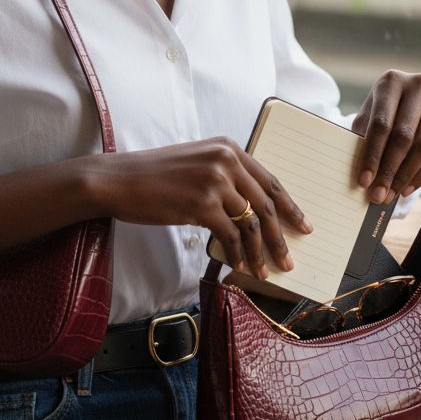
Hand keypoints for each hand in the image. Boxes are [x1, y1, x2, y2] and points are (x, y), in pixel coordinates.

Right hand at [95, 138, 312, 282]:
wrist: (118, 179)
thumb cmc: (153, 175)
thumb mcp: (195, 163)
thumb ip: (223, 176)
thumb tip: (249, 211)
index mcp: (228, 147)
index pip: (269, 180)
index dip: (289, 206)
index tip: (302, 225)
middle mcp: (226, 160)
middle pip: (266, 203)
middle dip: (282, 235)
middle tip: (290, 259)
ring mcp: (214, 181)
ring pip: (251, 223)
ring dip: (261, 252)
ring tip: (267, 272)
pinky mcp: (201, 204)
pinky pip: (230, 236)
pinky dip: (237, 255)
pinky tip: (238, 267)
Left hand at [352, 70, 420, 203]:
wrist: (410, 96)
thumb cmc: (383, 110)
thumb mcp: (369, 116)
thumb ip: (363, 139)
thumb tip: (363, 178)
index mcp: (391, 81)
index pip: (381, 124)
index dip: (372, 155)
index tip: (363, 181)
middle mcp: (419, 84)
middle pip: (403, 136)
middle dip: (389, 170)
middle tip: (378, 195)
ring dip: (406, 176)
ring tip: (392, 194)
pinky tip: (408, 188)